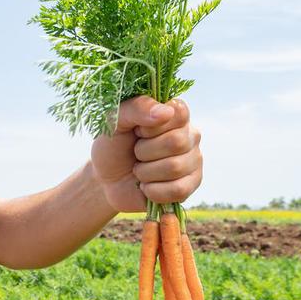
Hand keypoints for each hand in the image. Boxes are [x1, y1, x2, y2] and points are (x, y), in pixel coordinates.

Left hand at [90, 95, 201, 211]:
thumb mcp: (115, 121)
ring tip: (139, 170)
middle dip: (145, 151)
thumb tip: (166, 112)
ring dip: (146, 172)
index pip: (178, 113)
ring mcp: (193, 160)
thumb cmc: (113, 146)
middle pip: (176, 142)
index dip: (153, 126)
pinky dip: (153, 191)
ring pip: (175, 167)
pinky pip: (178, 190)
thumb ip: (136, 108)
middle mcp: (189, 134)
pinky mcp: (191, 185)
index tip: (138, 131)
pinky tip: (146, 187)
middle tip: (136, 153)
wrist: (107, 181)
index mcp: (174, 114)